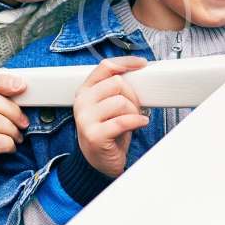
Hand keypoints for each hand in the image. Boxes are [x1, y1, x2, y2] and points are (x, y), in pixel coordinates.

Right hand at [74, 57, 149, 177]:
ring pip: (121, 102)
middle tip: (135, 107)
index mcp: (85, 91)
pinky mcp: (94, 135)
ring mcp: (86, 119)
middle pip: (116, 83)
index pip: (105, 67)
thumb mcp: (108, 106)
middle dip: (132, 95)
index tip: (142, 64)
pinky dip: (136, 121)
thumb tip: (138, 75)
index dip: (126, 63)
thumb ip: (115, 90)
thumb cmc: (107, 132)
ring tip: (133, 119)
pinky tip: (140, 123)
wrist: (98, 162)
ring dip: (133, 111)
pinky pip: (123, 121)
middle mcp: (82, 102)